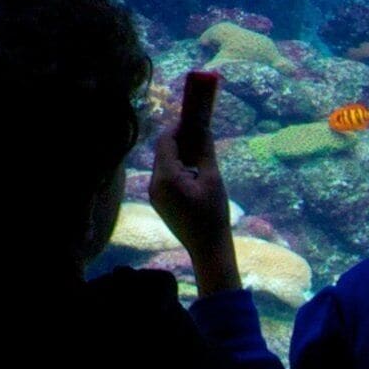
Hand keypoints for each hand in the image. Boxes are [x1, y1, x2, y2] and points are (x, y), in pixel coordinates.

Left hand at [146, 120, 241, 299]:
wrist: (208, 249)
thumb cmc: (214, 214)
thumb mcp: (213, 178)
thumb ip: (204, 150)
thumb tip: (202, 125)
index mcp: (166, 177)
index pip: (166, 141)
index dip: (179, 127)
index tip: (194, 119)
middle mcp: (154, 183)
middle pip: (163, 151)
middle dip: (180, 139)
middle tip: (200, 132)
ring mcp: (155, 193)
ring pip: (164, 163)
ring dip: (180, 153)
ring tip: (200, 151)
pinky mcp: (159, 201)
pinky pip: (164, 176)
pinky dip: (177, 167)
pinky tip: (194, 169)